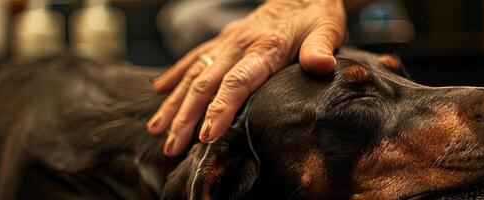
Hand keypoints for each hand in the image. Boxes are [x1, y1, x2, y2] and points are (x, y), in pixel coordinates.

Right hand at [147, 0, 345, 155]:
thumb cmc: (317, 15)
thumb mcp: (326, 29)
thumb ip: (320, 48)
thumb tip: (322, 64)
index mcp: (265, 47)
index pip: (237, 82)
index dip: (220, 108)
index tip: (206, 135)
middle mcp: (239, 44)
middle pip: (207, 84)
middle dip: (186, 117)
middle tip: (173, 147)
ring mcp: (228, 42)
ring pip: (194, 74)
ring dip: (174, 103)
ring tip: (156, 130)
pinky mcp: (224, 39)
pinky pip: (195, 57)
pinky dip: (176, 74)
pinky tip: (160, 91)